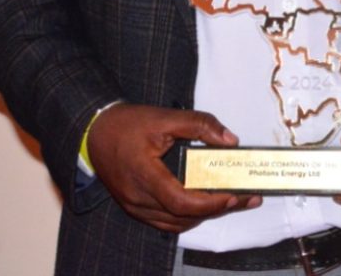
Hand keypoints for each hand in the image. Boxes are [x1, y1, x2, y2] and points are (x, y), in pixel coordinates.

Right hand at [85, 104, 259, 232]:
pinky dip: (187, 216)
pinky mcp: (134, 207)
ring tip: (231, 200)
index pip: (182, 202)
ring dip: (204, 215)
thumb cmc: (127, 123)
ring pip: (175, 222)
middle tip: (246, 198)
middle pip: (183, 216)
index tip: (234, 194)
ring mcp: (134, 206)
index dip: (211, 203)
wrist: (94, 131)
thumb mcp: (165, 117)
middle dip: (218, 209)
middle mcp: (137, 198)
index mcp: (144, 175)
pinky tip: (204, 203)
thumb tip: (229, 140)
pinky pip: (164, 220)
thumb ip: (199, 125)